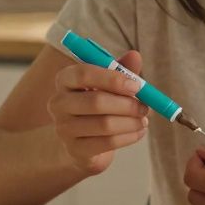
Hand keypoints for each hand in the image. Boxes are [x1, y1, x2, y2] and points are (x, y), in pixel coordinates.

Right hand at [48, 50, 147, 174]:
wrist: (82, 142)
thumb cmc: (98, 105)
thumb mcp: (109, 84)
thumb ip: (121, 69)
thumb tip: (135, 55)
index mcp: (65, 79)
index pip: (84, 74)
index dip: (113, 79)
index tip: (137, 86)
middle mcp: (58, 103)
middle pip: (96, 101)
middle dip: (127, 104)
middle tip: (146, 107)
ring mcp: (63, 128)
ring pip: (104, 124)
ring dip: (131, 122)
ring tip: (143, 119)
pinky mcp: (74, 149)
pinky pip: (107, 143)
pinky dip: (129, 137)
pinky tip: (139, 132)